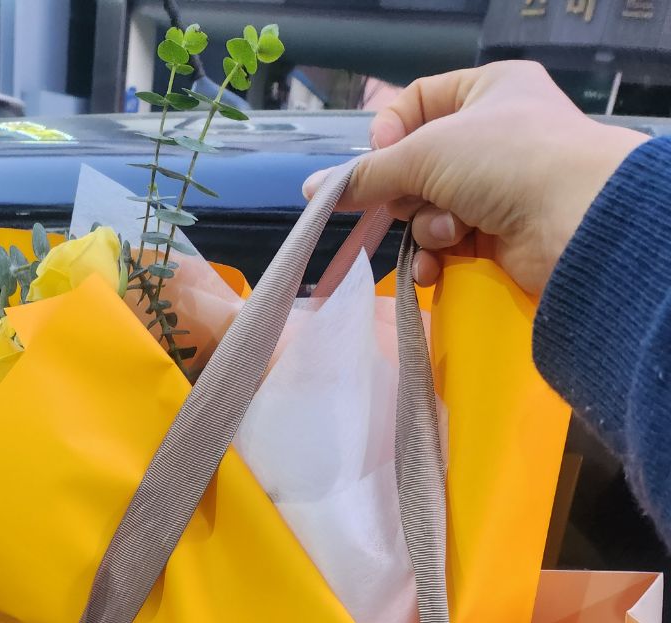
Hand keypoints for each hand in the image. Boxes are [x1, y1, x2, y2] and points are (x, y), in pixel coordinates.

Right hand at [304, 62, 645, 293]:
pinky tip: (437, 268)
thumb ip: (367, 175)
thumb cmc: (506, 160)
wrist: (574, 222)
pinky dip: (437, 256)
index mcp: (490, 89)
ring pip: (431, 208)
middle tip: (410, 202)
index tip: (379, 161)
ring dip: (427, 228)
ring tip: (448, 233)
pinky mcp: (502, 235)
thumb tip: (313, 190)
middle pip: (420, 164)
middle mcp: (497, 133)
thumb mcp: (425, 153)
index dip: (391, 134)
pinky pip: (449, 244)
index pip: (419, 103)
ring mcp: (501, 187)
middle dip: (409, 193)